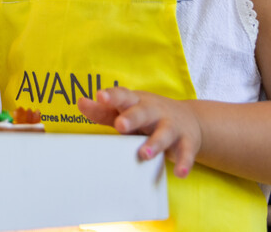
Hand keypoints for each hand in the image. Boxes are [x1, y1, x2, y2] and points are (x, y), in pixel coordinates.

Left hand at [78, 87, 202, 176]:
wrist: (190, 119)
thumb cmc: (147, 116)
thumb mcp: (126, 110)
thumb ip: (103, 111)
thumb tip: (80, 102)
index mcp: (136, 102)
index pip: (122, 96)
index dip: (111, 96)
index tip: (100, 96)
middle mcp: (154, 111)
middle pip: (143, 112)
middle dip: (132, 117)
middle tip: (120, 125)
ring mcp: (171, 125)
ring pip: (164, 132)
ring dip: (155, 143)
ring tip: (144, 154)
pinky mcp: (187, 141)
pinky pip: (186, 152)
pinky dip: (184, 162)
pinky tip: (180, 173)